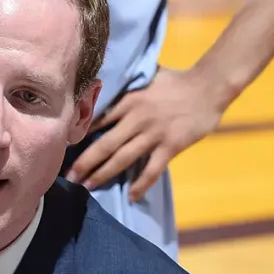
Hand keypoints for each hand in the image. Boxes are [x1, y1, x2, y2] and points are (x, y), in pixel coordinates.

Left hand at [64, 68, 226, 200]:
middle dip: (84, 163)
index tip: (64, 150)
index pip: (97, 121)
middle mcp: (137, 118)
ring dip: (103, 174)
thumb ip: (127, 87)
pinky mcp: (171, 145)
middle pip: (104, 145)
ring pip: (123, 159)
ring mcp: (154, 134)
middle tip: (68, 177)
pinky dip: (141, 184)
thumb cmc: (176, 80)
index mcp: (128, 101)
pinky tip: (131, 196)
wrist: (209, 85)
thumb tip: (104, 87)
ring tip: (88, 186)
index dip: (80, 137)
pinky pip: (152, 170)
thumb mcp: (146, 77)